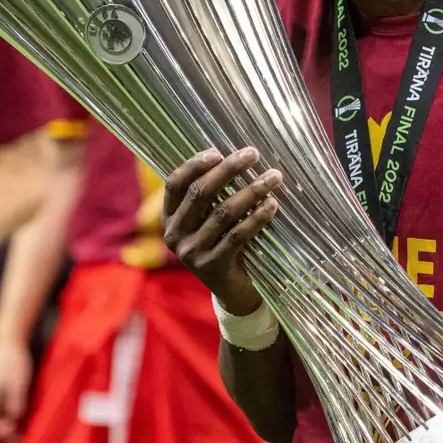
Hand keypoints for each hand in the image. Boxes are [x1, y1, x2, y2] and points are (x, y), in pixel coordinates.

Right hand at [0, 335, 33, 442]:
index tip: (14, 433)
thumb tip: (14, 422)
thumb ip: (15, 402)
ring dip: (10, 430)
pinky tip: (23, 420)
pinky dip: (13, 419)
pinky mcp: (3, 390)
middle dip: (5, 438)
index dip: (0, 435)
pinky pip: (5, 411)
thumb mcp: (17, 381)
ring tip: (23, 437)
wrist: (8, 338)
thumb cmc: (12, 358)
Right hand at [161, 147, 281, 314]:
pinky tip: (272, 205)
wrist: (232, 291)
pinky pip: (237, 235)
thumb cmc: (223, 244)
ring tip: (273, 178)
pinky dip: (257, 217)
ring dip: (251, 191)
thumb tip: (236, 156)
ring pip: (223, 213)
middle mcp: (175, 235)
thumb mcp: (208, 221)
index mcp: (168, 218)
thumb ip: (212, 196)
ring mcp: (192, 253)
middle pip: (200, 193)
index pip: (175, 184)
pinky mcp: (212, 266)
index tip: (219, 151)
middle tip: (253, 154)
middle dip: (229, 170)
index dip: (195, 165)